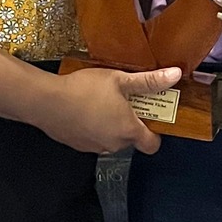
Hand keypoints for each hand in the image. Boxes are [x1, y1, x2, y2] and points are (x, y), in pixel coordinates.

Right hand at [30, 65, 180, 155]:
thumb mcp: (119, 79)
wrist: (45, 101)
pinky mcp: (78, 145)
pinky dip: (93, 128)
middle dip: (130, 123)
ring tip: (102, 103)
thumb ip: (149, 81)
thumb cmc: (84, 89)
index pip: (152, 144)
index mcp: (128, 130)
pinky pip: (93, 139)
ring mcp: (94, 147)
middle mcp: (114, 144)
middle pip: (131, 139)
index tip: (151, 118)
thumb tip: (175, 75)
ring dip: (111, 126)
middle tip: (124, 102)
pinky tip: (84, 110)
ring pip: (111, 139)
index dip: (155, 133)